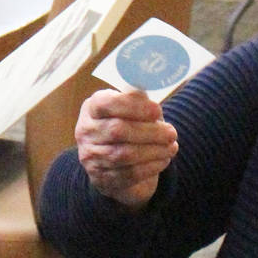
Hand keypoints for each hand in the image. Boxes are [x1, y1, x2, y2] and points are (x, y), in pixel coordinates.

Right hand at [74, 88, 177, 210]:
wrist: (114, 164)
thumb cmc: (128, 127)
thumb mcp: (132, 109)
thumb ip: (139, 98)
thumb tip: (155, 79)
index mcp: (92, 108)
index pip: (107, 104)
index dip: (133, 107)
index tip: (157, 111)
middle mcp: (86, 131)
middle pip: (118, 130)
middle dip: (150, 132)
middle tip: (172, 132)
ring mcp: (91, 157)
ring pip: (124, 155)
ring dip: (154, 151)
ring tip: (172, 146)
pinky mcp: (102, 178)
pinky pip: (129, 174)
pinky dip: (151, 167)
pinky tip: (164, 159)